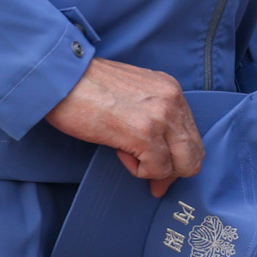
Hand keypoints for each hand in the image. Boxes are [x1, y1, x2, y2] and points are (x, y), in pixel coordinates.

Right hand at [45, 59, 202, 194]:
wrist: (61, 79)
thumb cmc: (88, 86)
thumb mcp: (134, 91)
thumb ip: (153, 113)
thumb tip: (162, 149)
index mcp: (171, 89)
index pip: (193, 135)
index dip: (178, 157)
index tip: (161, 167)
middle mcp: (172, 101)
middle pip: (195, 154)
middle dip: (173, 172)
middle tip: (151, 177)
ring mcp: (160, 117)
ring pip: (182, 165)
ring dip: (156, 170)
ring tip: (128, 155)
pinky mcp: (144, 134)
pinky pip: (157, 169)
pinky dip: (139, 170)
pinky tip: (119, 152)